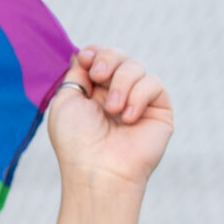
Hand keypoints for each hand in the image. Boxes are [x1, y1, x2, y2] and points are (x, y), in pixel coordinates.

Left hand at [46, 44, 172, 194]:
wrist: (98, 170)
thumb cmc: (76, 142)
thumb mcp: (65, 102)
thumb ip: (75, 75)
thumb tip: (83, 53)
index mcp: (91, 93)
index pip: (99, 59)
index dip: (95, 53)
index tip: (86, 58)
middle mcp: (115, 95)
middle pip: (118, 56)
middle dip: (108, 59)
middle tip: (99, 77)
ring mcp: (137, 101)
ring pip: (135, 67)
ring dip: (121, 84)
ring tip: (113, 110)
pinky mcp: (158, 109)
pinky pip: (153, 84)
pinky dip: (139, 96)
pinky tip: (128, 118)